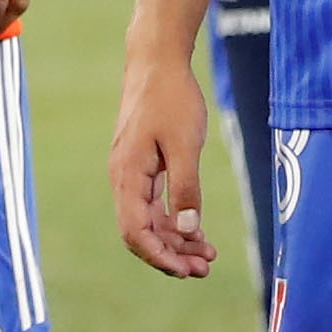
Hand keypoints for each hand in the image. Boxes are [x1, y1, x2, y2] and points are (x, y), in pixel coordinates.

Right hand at [108, 51, 214, 277]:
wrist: (157, 61)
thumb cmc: (171, 98)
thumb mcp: (185, 144)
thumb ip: (186, 188)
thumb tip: (188, 229)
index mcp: (128, 174)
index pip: (135, 231)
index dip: (159, 256)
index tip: (187, 269)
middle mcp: (124, 178)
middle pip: (140, 232)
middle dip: (171, 254)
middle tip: (205, 268)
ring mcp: (132, 173)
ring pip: (149, 220)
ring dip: (176, 241)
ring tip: (207, 255)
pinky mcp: (143, 167)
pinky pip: (154, 204)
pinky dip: (174, 221)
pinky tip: (198, 232)